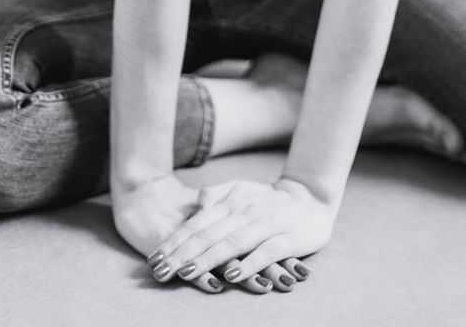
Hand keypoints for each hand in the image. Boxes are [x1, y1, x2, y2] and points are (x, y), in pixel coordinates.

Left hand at [146, 176, 331, 291]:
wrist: (311, 197)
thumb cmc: (268, 199)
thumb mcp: (240, 190)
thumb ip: (216, 196)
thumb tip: (193, 208)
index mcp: (230, 200)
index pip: (196, 223)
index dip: (174, 241)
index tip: (154, 259)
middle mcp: (245, 210)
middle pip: (209, 235)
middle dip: (182, 254)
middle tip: (160, 272)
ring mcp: (266, 224)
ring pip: (233, 243)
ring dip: (208, 259)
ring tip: (186, 272)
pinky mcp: (288, 238)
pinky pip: (266, 252)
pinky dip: (249, 264)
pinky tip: (233, 275)